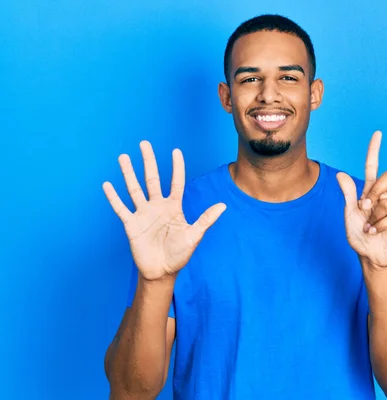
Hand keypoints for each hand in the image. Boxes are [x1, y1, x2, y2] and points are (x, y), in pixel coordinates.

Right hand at [102, 141, 225, 280]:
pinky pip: (121, 208)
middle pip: (152, 179)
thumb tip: (223, 206)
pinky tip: (107, 184)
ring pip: (134, 189)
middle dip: (148, 161)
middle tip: (144, 143)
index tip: (175, 151)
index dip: (176, 167)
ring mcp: (143, 214)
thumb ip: (206, 219)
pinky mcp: (131, 224)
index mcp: (174, 207)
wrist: (162, 271)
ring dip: (128, 173)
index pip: (175, 182)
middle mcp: (158, 206)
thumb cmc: (179, 254)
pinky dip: (114, 197)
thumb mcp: (194, 236)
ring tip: (123, 157)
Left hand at [336, 131, 386, 268]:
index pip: (373, 167)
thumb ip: (348, 194)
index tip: (377, 133)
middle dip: (374, 192)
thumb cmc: (359, 234)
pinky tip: (377, 232)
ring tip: (370, 228)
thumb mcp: (349, 213)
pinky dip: (380, 225)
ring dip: (374, 217)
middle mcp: (384, 196)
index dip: (374, 150)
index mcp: (370, 192)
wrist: (369, 255)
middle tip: (365, 209)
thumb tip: (340, 174)